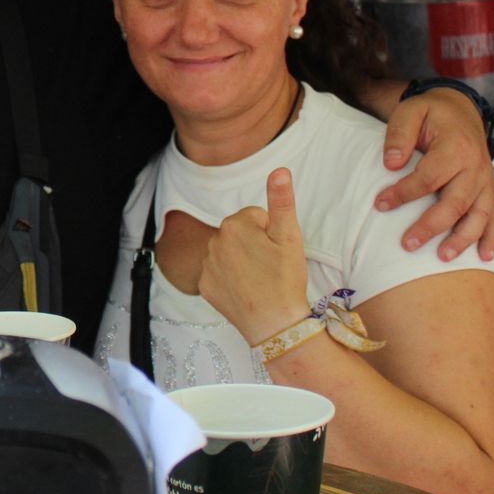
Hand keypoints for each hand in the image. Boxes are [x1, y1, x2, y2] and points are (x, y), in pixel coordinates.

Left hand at [197, 168, 310, 344]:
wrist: (275, 325)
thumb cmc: (285, 279)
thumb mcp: (289, 237)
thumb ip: (282, 200)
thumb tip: (280, 169)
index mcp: (234, 224)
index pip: (256, 217)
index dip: (271, 232)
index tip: (277, 251)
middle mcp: (213, 241)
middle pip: (240, 233)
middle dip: (255, 244)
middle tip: (271, 266)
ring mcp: (206, 264)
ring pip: (229, 252)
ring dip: (242, 260)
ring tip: (260, 279)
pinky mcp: (204, 285)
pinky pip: (218, 273)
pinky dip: (230, 279)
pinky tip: (245, 290)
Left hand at [375, 88, 493, 261]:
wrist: (461, 109)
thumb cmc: (432, 112)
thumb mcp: (411, 111)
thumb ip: (399, 135)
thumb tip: (390, 164)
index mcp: (456, 147)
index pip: (429, 177)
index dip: (404, 193)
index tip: (380, 204)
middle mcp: (476, 167)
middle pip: (456, 202)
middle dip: (431, 226)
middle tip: (406, 244)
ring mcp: (485, 180)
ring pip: (479, 215)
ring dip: (462, 239)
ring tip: (443, 257)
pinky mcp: (488, 190)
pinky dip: (491, 237)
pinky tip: (484, 257)